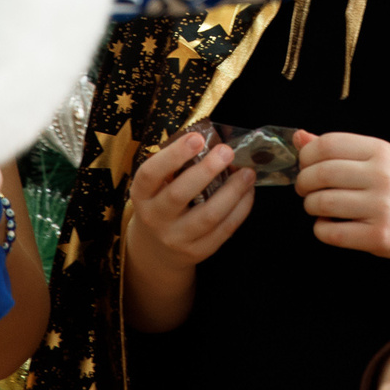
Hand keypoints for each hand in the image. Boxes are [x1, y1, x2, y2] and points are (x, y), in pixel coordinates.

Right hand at [123, 129, 254, 332]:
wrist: (157, 249)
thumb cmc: (162, 202)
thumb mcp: (158, 185)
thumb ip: (177, 166)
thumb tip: (214, 141)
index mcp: (142, 195)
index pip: (150, 174)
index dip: (173, 155)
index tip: (196, 137)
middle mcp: (155, 218)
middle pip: (179, 194)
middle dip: (206, 170)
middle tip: (227, 151)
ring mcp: (176, 238)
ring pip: (208, 215)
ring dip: (232, 191)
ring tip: (248, 172)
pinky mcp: (197, 252)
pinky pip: (224, 230)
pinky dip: (240, 209)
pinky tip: (248, 192)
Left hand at [295, 131, 389, 276]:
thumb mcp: (378, 158)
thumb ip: (340, 148)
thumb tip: (299, 138)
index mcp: (380, 151)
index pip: (328, 144)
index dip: (307, 155)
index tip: (304, 164)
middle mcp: (381, 176)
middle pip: (321, 174)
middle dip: (303, 182)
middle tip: (304, 189)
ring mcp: (381, 207)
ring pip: (322, 204)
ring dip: (310, 206)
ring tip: (316, 207)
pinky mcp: (379, 236)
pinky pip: (331, 233)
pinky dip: (320, 230)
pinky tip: (328, 225)